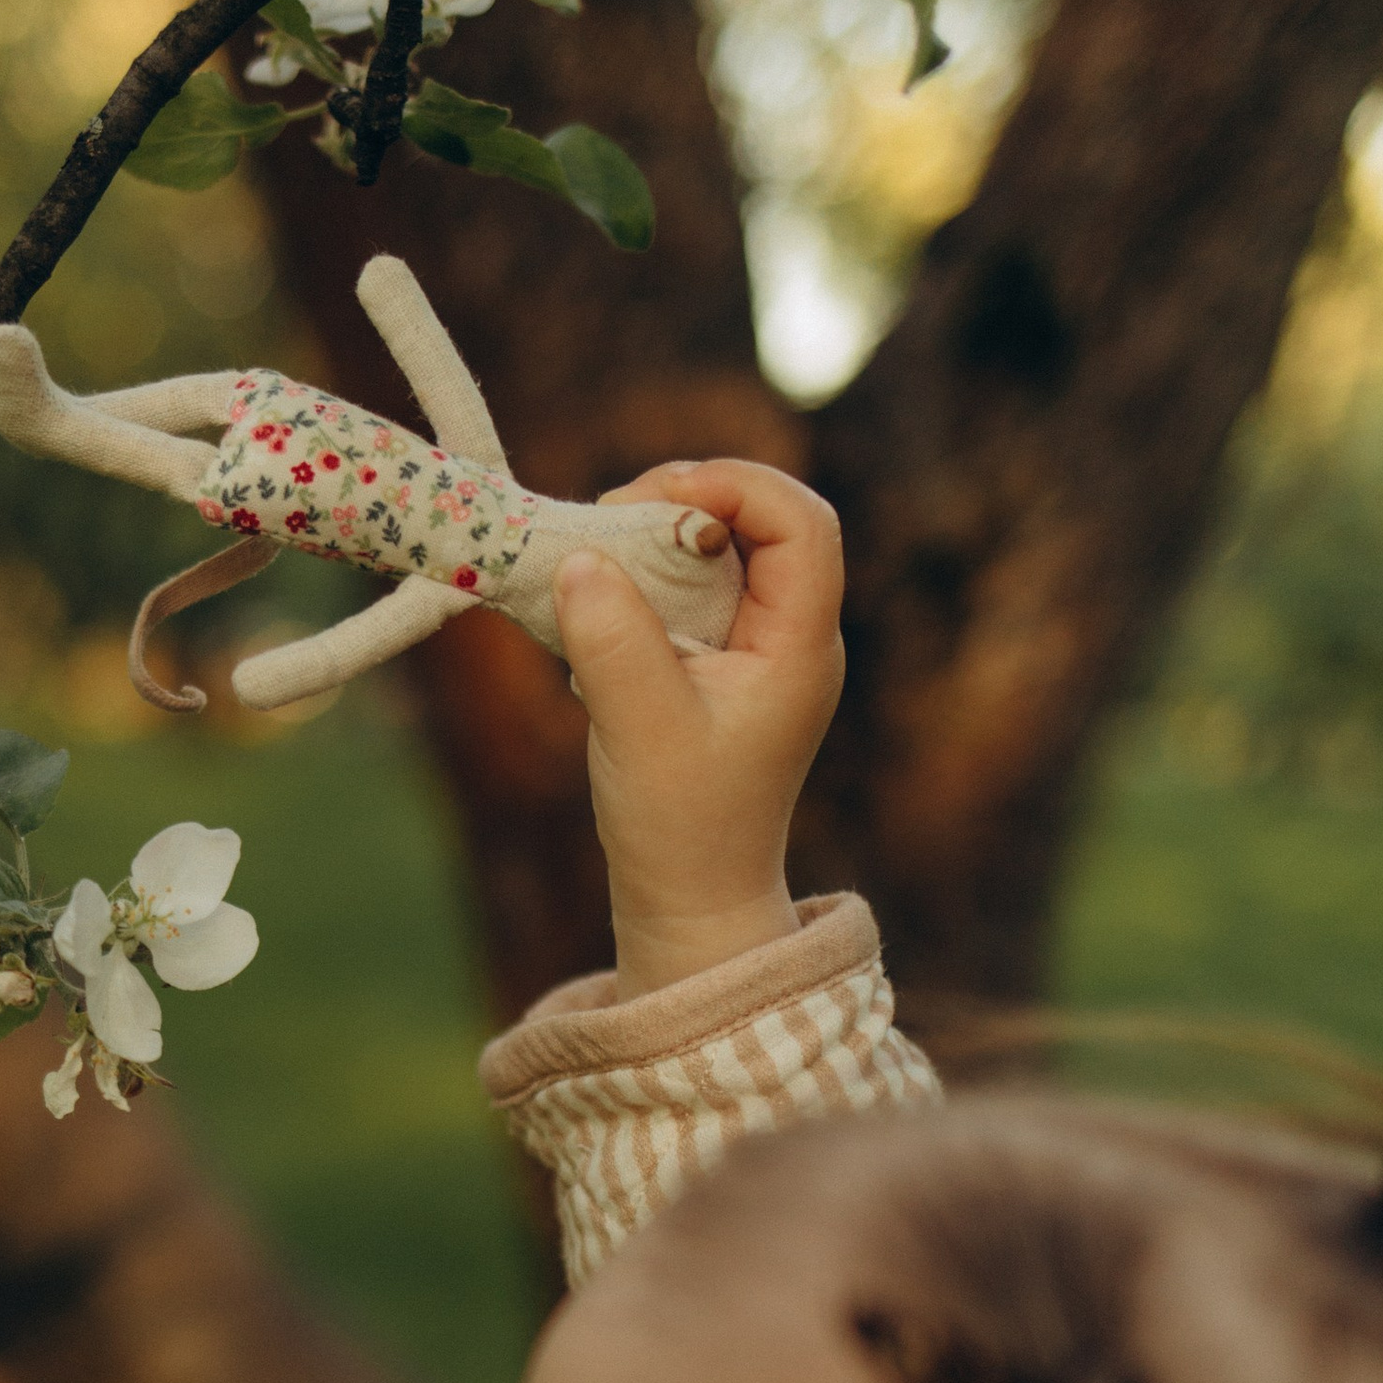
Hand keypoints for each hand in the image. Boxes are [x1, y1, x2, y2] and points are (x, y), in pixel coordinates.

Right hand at [555, 459, 843, 1003]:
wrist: (692, 897)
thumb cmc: (680, 823)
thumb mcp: (639, 727)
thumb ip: (611, 638)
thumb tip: (581, 558)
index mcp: (799, 647)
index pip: (801, 523)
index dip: (735, 485)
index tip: (653, 497)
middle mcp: (793, 637)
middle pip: (763, 522)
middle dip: (684, 502)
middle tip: (608, 523)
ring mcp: (762, 650)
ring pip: (723, 550)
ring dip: (656, 540)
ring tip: (595, 561)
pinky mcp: (725, 664)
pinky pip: (693, 590)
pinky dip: (645, 580)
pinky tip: (600, 606)